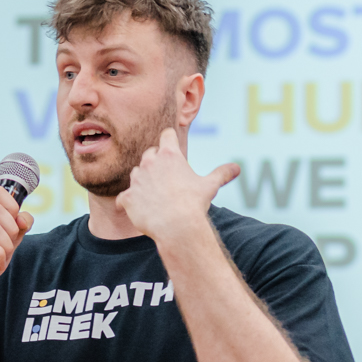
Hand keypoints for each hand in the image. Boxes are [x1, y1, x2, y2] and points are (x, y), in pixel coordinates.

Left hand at [113, 128, 239, 242]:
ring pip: (137, 174)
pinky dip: (130, 202)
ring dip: (144, 181)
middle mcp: (149, 162)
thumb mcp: (210, 186)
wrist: (176, 226)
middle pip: (150, 153)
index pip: (166, 135)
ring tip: (156, 196)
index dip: (170, 141)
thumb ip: (222, 173)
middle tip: (168, 179)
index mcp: (169, 154)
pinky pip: (124, 197)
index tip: (173, 148)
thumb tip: (237, 168)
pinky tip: (140, 210)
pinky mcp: (127, 197)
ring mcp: (136, 179)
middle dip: (157, 163)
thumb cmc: (194, 204)